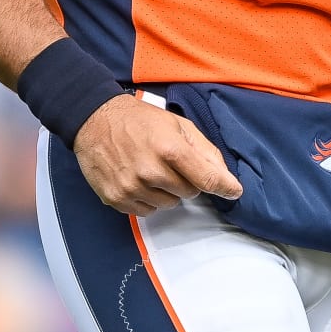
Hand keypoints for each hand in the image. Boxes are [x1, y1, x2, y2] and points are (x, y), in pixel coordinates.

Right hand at [73, 94, 242, 216]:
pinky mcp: (116, 199)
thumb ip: (204, 149)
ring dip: (168, 192)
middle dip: (188, 181)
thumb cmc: (140, 120)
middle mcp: (150, 171)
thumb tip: (223, 174)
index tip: (234, 192)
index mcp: (169, 149)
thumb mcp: (178, 124)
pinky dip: (149, 199)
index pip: (206, 179)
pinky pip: (147, 211)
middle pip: (189, 193)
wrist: (95, 121)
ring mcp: (131, 187)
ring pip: (169, 204)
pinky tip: (141, 180)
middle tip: (174, 164)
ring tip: (154, 170)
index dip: (224, 187)